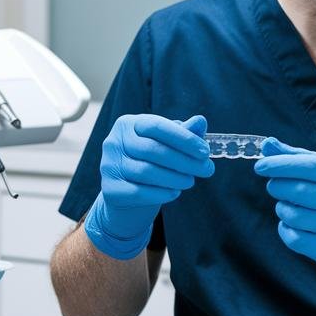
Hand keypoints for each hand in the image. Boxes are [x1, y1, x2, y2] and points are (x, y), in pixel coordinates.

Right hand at [84, 114, 213, 259]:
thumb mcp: (166, 143)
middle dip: (185, 161)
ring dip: (175, 178)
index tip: (205, 151)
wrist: (128, 192)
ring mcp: (108, 165)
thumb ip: (183, 132)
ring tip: (190, 181)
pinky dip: (161, 193)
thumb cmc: (151, 160)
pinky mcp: (109, 189)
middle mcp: (114, 142)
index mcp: (128, 124)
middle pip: (152, 150)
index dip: (184, 138)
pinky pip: (138, 192)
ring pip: (146, 172)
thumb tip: (200, 121)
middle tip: (206, 170)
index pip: (157, 126)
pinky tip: (174, 192)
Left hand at [254, 139, 315, 291]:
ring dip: (283, 211)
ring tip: (289, 209)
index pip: (310, 165)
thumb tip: (268, 144)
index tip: (260, 166)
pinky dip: (286, 231)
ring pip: (293, 215)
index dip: (281, 164)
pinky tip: (293, 226)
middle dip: (277, 187)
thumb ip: (300, 159)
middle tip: (275, 187)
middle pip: (298, 190)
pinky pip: (295, 238)